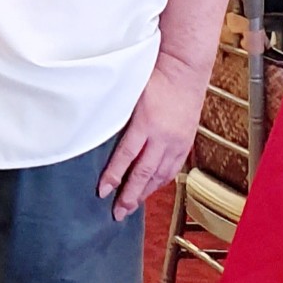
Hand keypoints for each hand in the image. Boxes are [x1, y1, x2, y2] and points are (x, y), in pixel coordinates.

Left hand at [98, 53, 206, 221]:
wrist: (184, 69)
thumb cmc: (153, 76)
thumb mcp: (130, 93)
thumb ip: (117, 115)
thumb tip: (97, 132)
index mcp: (146, 122)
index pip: (126, 156)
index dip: (113, 175)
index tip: (102, 191)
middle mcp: (163, 136)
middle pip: (144, 172)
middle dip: (129, 195)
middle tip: (116, 213)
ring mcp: (176, 141)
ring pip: (159, 175)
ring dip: (144, 192)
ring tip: (131, 207)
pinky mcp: (185, 142)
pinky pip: (172, 169)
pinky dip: (160, 182)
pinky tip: (151, 189)